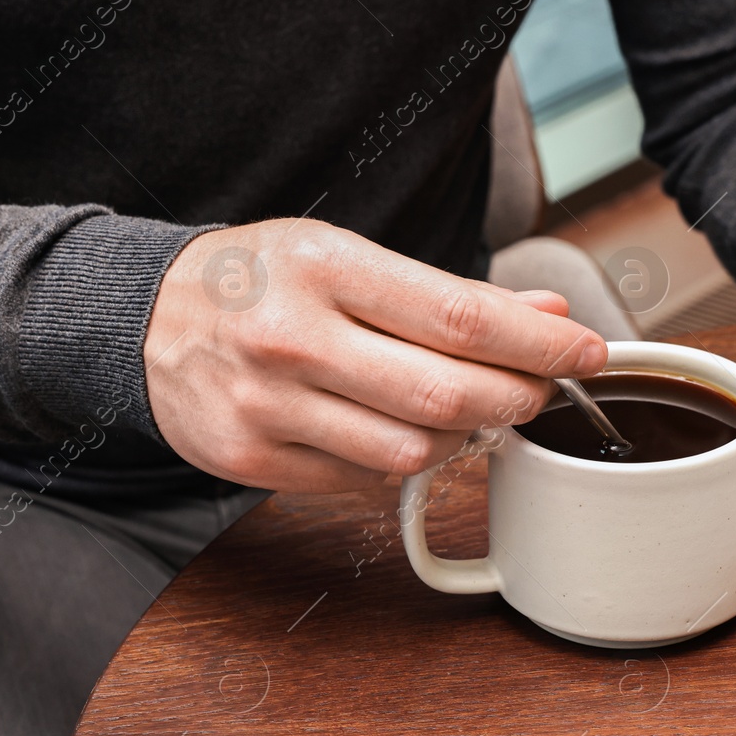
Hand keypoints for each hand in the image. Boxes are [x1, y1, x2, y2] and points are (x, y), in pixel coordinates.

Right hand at [143, 220, 606, 491]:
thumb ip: (448, 292)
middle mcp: (292, 336)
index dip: (537, 343)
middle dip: (514, 398)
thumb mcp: (346, 256)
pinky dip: (397, 461)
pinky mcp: (252, 458)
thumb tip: (546, 317)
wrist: (149, 319)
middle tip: (535, 391)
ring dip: (457, 437)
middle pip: (446, 393)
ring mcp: (267, 404)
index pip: (458, 315)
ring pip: (411, 450)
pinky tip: (389, 429)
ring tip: (455, 409)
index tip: (586, 352)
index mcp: (324, 265)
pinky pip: (362, 480)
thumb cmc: (262, 281)